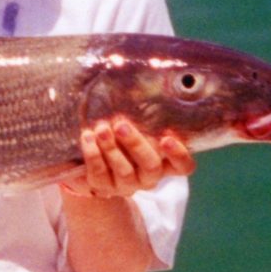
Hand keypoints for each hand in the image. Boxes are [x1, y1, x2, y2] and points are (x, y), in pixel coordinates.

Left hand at [60, 117, 194, 198]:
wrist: (90, 165)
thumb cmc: (120, 137)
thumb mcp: (134, 127)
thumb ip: (141, 117)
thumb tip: (136, 84)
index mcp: (163, 163)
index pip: (183, 167)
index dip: (179, 155)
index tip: (167, 138)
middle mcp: (148, 176)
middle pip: (151, 166)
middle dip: (136, 145)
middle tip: (122, 126)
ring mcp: (126, 185)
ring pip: (124, 171)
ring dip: (111, 149)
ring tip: (101, 129)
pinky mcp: (104, 187)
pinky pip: (99, 173)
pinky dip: (93, 154)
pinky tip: (87, 137)